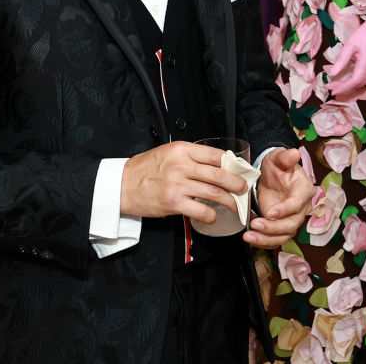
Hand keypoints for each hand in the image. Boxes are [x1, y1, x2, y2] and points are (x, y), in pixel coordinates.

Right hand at [120, 141, 247, 221]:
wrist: (121, 185)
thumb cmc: (145, 169)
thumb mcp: (167, 153)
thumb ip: (189, 156)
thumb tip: (215, 163)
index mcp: (182, 150)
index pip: (215, 155)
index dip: (231, 164)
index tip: (239, 171)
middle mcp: (181, 165)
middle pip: (219, 174)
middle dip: (236, 183)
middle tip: (243, 189)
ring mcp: (178, 184)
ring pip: (213, 192)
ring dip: (228, 201)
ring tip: (235, 205)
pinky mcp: (173, 202)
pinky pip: (200, 210)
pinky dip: (211, 214)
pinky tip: (214, 216)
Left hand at [248, 147, 314, 248]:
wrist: (271, 176)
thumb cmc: (277, 166)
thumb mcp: (278, 158)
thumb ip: (285, 157)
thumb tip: (294, 153)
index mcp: (304, 190)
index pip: (298, 203)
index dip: (285, 210)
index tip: (270, 212)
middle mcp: (301, 207)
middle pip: (291, 224)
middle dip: (273, 227)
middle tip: (255, 224)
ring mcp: (291, 219)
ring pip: (283, 235)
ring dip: (266, 239)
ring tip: (249, 236)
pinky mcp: (281, 226)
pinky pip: (275, 239)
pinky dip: (263, 242)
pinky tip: (250, 239)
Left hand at [325, 21, 365, 95]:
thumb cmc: (364, 35)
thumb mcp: (349, 45)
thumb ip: (341, 60)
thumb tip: (332, 73)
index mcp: (365, 64)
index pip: (354, 81)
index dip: (343, 87)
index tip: (331, 89)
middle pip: (357, 85)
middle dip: (343, 89)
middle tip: (330, 88)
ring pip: (360, 84)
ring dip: (348, 87)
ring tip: (335, 87)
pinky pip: (363, 80)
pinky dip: (354, 83)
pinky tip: (346, 82)